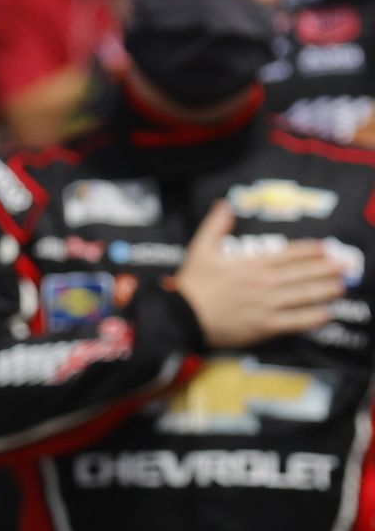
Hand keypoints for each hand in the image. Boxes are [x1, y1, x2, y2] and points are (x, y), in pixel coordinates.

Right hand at [173, 201, 346, 349]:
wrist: (184, 316)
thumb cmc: (192, 284)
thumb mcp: (200, 249)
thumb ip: (215, 226)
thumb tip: (224, 205)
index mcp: (251, 264)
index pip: (286, 255)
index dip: (307, 251)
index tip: (323, 248)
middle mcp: (264, 283)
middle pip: (301, 274)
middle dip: (325, 269)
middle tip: (345, 265)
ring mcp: (267, 305)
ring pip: (303, 295)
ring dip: (323, 290)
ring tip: (340, 286)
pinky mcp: (265, 325)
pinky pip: (295, 321)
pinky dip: (312, 317)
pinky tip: (325, 314)